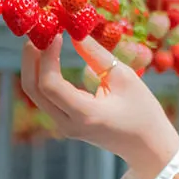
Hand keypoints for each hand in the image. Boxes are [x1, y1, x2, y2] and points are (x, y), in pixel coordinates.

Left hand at [19, 34, 178, 178]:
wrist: (147, 147)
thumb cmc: (143, 112)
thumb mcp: (125, 78)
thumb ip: (96, 55)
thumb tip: (74, 32)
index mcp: (85, 115)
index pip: (50, 85)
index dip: (47, 56)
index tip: (56, 32)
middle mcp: (68, 124)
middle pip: (34, 90)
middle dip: (31, 58)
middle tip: (40, 31)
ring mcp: (63, 126)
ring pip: (36, 94)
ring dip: (35, 65)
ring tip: (44, 38)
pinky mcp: (64, 123)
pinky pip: (46, 97)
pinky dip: (43, 74)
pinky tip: (50, 54)